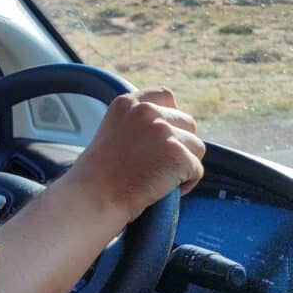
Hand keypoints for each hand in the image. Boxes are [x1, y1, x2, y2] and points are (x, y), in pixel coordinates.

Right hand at [67, 87, 205, 222]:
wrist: (94, 196)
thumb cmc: (99, 174)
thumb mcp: (112, 131)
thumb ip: (138, 123)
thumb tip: (167, 128)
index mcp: (128, 103)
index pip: (165, 96)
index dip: (170, 117)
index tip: (162, 137)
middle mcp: (147, 111)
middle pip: (186, 122)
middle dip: (179, 143)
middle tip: (158, 164)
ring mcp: (163, 131)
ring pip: (196, 147)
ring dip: (184, 164)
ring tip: (160, 178)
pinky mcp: (178, 155)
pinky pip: (197, 170)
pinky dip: (185, 184)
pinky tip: (163, 189)